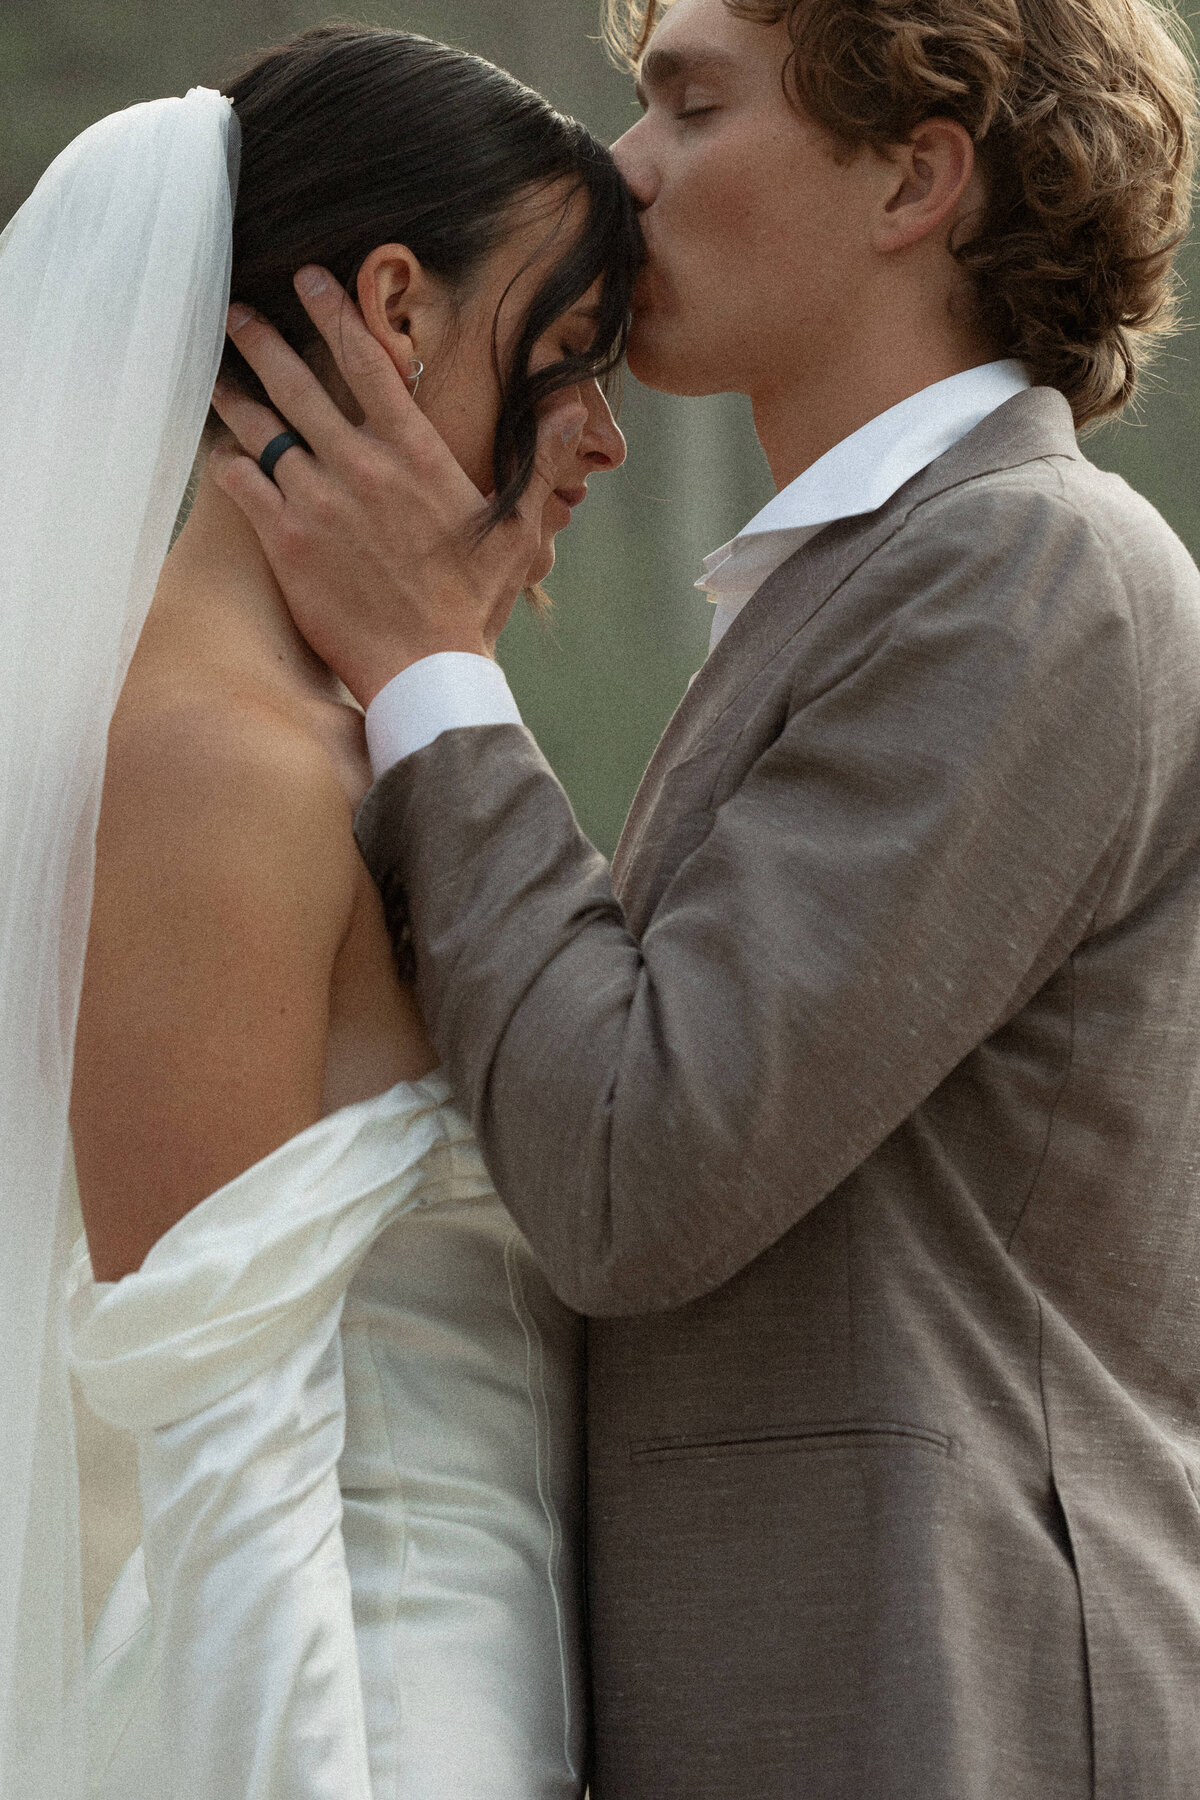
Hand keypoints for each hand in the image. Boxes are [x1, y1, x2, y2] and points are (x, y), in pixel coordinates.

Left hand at [208, 268, 587, 706]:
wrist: (427, 669)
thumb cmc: (472, 603)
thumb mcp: (518, 529)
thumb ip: (540, 460)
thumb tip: (572, 409)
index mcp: (415, 453)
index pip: (368, 361)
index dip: (333, 312)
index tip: (308, 279)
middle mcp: (361, 465)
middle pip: (298, 381)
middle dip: (263, 338)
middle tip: (237, 312)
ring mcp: (318, 500)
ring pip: (261, 427)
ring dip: (235, 393)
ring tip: (216, 372)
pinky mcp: (286, 540)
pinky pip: (241, 483)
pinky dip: (226, 461)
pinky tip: (219, 452)